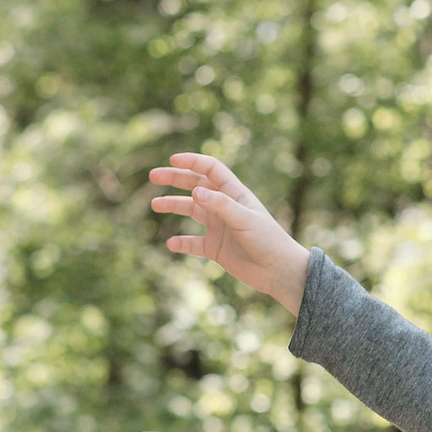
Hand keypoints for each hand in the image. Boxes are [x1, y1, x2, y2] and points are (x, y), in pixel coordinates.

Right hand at [148, 152, 311, 313]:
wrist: (277, 271)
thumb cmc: (268, 240)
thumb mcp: (245, 219)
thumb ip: (221, 205)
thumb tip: (195, 191)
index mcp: (235, 193)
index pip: (211, 169)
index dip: (193, 162)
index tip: (173, 160)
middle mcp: (224, 206)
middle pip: (196, 186)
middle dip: (175, 179)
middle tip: (154, 176)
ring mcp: (219, 227)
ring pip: (191, 210)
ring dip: (173, 205)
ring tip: (156, 204)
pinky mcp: (215, 248)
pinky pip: (193, 242)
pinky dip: (182, 242)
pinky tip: (171, 244)